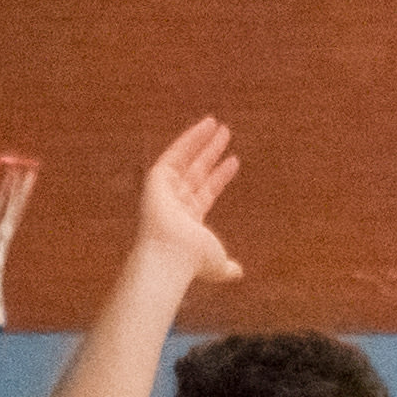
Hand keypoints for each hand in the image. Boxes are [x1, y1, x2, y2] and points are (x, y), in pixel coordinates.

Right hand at [134, 116, 242, 285]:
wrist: (171, 255)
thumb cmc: (193, 261)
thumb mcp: (217, 265)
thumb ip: (227, 267)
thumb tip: (238, 273)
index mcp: (189, 220)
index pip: (207, 191)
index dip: (221, 176)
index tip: (234, 161)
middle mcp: (176, 202)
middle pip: (198, 171)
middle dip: (211, 153)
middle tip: (226, 135)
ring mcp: (165, 189)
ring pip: (187, 158)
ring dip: (202, 141)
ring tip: (218, 124)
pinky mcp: (157, 177)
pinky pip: (176, 152)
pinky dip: (190, 138)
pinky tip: (206, 126)